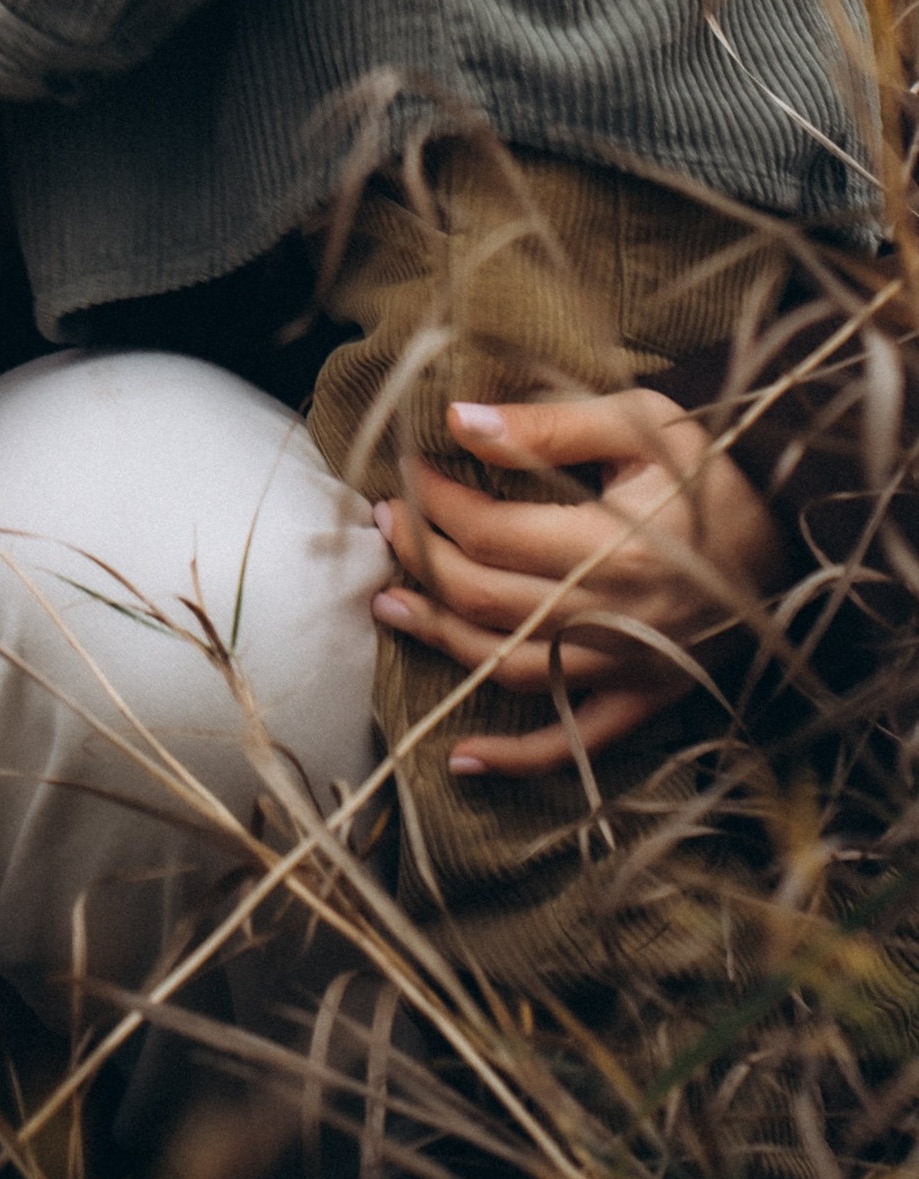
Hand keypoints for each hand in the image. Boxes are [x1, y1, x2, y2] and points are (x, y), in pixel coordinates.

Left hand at [371, 389, 784, 776]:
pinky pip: (578, 743)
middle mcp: (619, 616)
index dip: (436, 503)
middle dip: (424, 561)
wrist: (794, 536)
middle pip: (489, 601)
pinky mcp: (648, 698)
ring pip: (514, 669)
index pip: (493, 533)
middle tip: (385, 524)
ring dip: (442, 642)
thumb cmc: (712, 470)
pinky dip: (519, 758)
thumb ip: (548, 425)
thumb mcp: (640, 422)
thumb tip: (459, 420)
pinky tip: (460, 757)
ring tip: (389, 605)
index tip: (404, 470)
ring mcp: (632, 667)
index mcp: (617, 546)